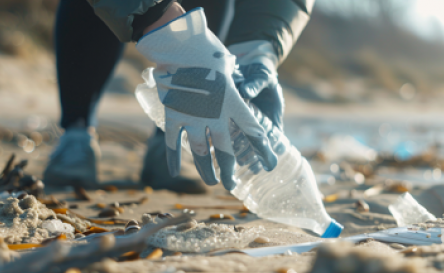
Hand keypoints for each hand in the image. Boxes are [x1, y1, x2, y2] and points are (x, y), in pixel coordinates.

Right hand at [137, 9, 277, 189]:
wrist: (179, 44)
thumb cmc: (207, 51)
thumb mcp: (228, 68)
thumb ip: (233, 84)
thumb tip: (239, 90)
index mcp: (234, 103)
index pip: (253, 132)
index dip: (263, 151)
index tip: (270, 164)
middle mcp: (216, 115)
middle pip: (226, 151)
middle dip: (229, 171)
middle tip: (231, 184)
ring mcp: (193, 118)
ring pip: (201, 152)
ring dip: (206, 170)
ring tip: (211, 182)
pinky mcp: (173, 116)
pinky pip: (173, 143)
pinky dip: (172, 158)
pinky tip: (174, 172)